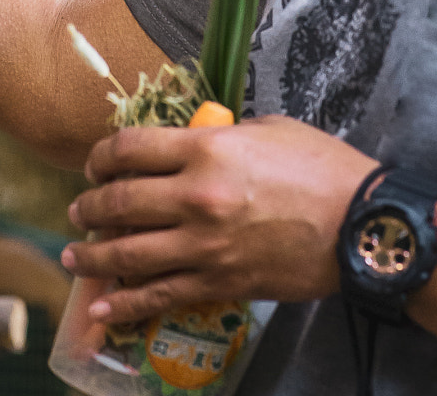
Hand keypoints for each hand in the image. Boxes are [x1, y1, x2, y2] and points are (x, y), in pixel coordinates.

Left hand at [62, 116, 373, 321]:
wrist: (361, 225)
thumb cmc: (320, 167)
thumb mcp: (265, 130)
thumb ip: (219, 136)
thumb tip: (191, 142)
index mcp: (206, 149)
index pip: (131, 149)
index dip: (102, 155)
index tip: (94, 162)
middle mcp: (196, 197)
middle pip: (121, 201)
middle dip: (90, 205)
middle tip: (79, 209)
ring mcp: (206, 246)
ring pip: (130, 253)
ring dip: (95, 255)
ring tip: (75, 254)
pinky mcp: (221, 283)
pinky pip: (162, 294)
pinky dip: (127, 302)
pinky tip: (105, 306)